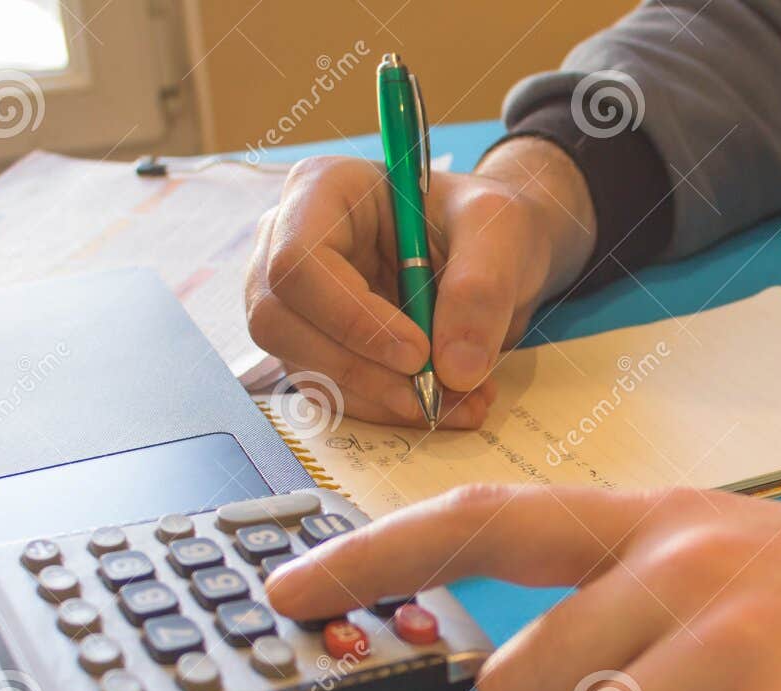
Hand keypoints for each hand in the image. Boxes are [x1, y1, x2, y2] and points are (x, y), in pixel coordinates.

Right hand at [246, 138, 595, 427]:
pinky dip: (387, 410)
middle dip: (360, 370)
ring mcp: (295, 299)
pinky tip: (445, 404)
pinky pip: (330, 391)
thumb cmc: (488, 222)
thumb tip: (454, 370)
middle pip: (280, 321)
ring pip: (302, 366)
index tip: (418, 353)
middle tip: (436, 392)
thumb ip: (481, 289)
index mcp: (323, 190)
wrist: (495, 254)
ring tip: (461, 401)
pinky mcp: (315, 345)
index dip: (350, 318)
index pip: (296, 263)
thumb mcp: (501, 232)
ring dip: (380, 399)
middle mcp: (288, 242)